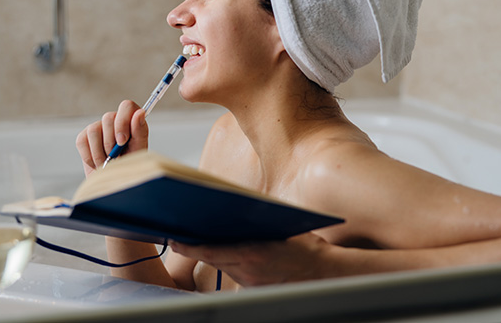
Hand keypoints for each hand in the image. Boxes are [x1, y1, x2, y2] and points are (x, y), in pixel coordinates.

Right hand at [75, 100, 148, 176]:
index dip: (123, 122)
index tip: (122, 141)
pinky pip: (82, 141)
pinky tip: (97, 163)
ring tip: (107, 163)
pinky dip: (89, 157)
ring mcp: (98, 127)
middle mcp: (114, 120)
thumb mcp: (139, 150)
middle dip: (111, 142)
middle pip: (108, 117)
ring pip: (94, 130)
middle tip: (115, 157)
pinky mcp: (84, 137)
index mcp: (131, 120)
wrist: (114, 182)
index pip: (126, 106)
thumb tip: (140, 113)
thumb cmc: (129, 165)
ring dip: (100, 153)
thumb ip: (140, 131)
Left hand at [169, 232, 331, 286]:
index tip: (175, 239)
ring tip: (195, 239)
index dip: (189, 247)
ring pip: (221, 266)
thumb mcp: (278, 229)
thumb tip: (230, 212)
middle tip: (178, 234)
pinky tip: (224, 252)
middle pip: (212, 258)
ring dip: (210, 254)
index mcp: (252, 254)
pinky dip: (227, 262)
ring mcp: (250, 282)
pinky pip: (234, 273)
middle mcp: (248, 272)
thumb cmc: (305, 248)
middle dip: (196, 247)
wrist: (325, 273)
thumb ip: (253, 225)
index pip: (211, 252)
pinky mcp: (254, 288)